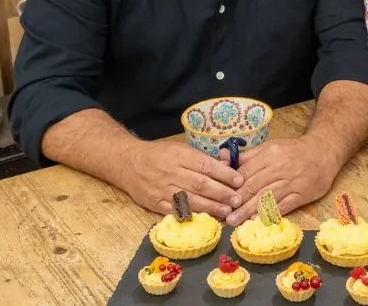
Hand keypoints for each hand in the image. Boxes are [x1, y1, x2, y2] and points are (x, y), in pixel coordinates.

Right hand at [118, 140, 243, 219]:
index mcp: (179, 155)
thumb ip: (202, 158)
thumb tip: (227, 164)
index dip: (224, 174)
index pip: (205, 165)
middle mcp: (171, 172)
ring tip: (226, 211)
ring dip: (210, 207)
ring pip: (189, 199)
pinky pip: (174, 211)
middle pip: (199, 184)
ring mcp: (162, 189)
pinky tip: (203, 218)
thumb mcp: (180, 149)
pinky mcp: (154, 203)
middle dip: (221, 193)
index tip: (239, 180)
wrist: (128, 162)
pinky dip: (190, 215)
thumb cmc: (159, 155)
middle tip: (237, 199)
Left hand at [227, 138, 336, 225]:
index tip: (221, 198)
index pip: (245, 172)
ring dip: (249, 210)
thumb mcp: (270, 146)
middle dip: (238, 202)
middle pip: (254, 186)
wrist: (323, 152)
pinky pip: (284, 205)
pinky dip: (270, 213)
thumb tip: (221, 157)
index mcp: (268, 154)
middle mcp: (278, 168)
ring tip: (236, 221)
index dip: (232, 187)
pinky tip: (258, 220)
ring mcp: (291, 182)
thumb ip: (246, 155)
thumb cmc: (292, 151)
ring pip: (266, 197)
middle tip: (225, 216)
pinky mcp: (302, 194)